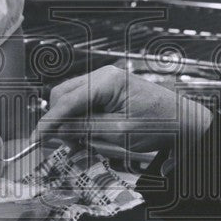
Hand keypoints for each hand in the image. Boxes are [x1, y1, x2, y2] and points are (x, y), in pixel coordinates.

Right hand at [34, 65, 212, 153]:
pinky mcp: (108, 91)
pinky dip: (82, 120)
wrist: (182, 122)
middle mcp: (103, 76)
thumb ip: (85, 129)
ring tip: (82, 144)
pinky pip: (84, 104)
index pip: (67, 99)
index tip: (38, 136)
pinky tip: (90, 136)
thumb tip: (56, 131)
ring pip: (72, 101)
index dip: (50, 120)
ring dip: (71, 123)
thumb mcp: (118, 132)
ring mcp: (105, 82)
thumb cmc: (158, 124)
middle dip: (60, 121)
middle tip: (66, 145)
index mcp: (107, 81)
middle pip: (64, 96)